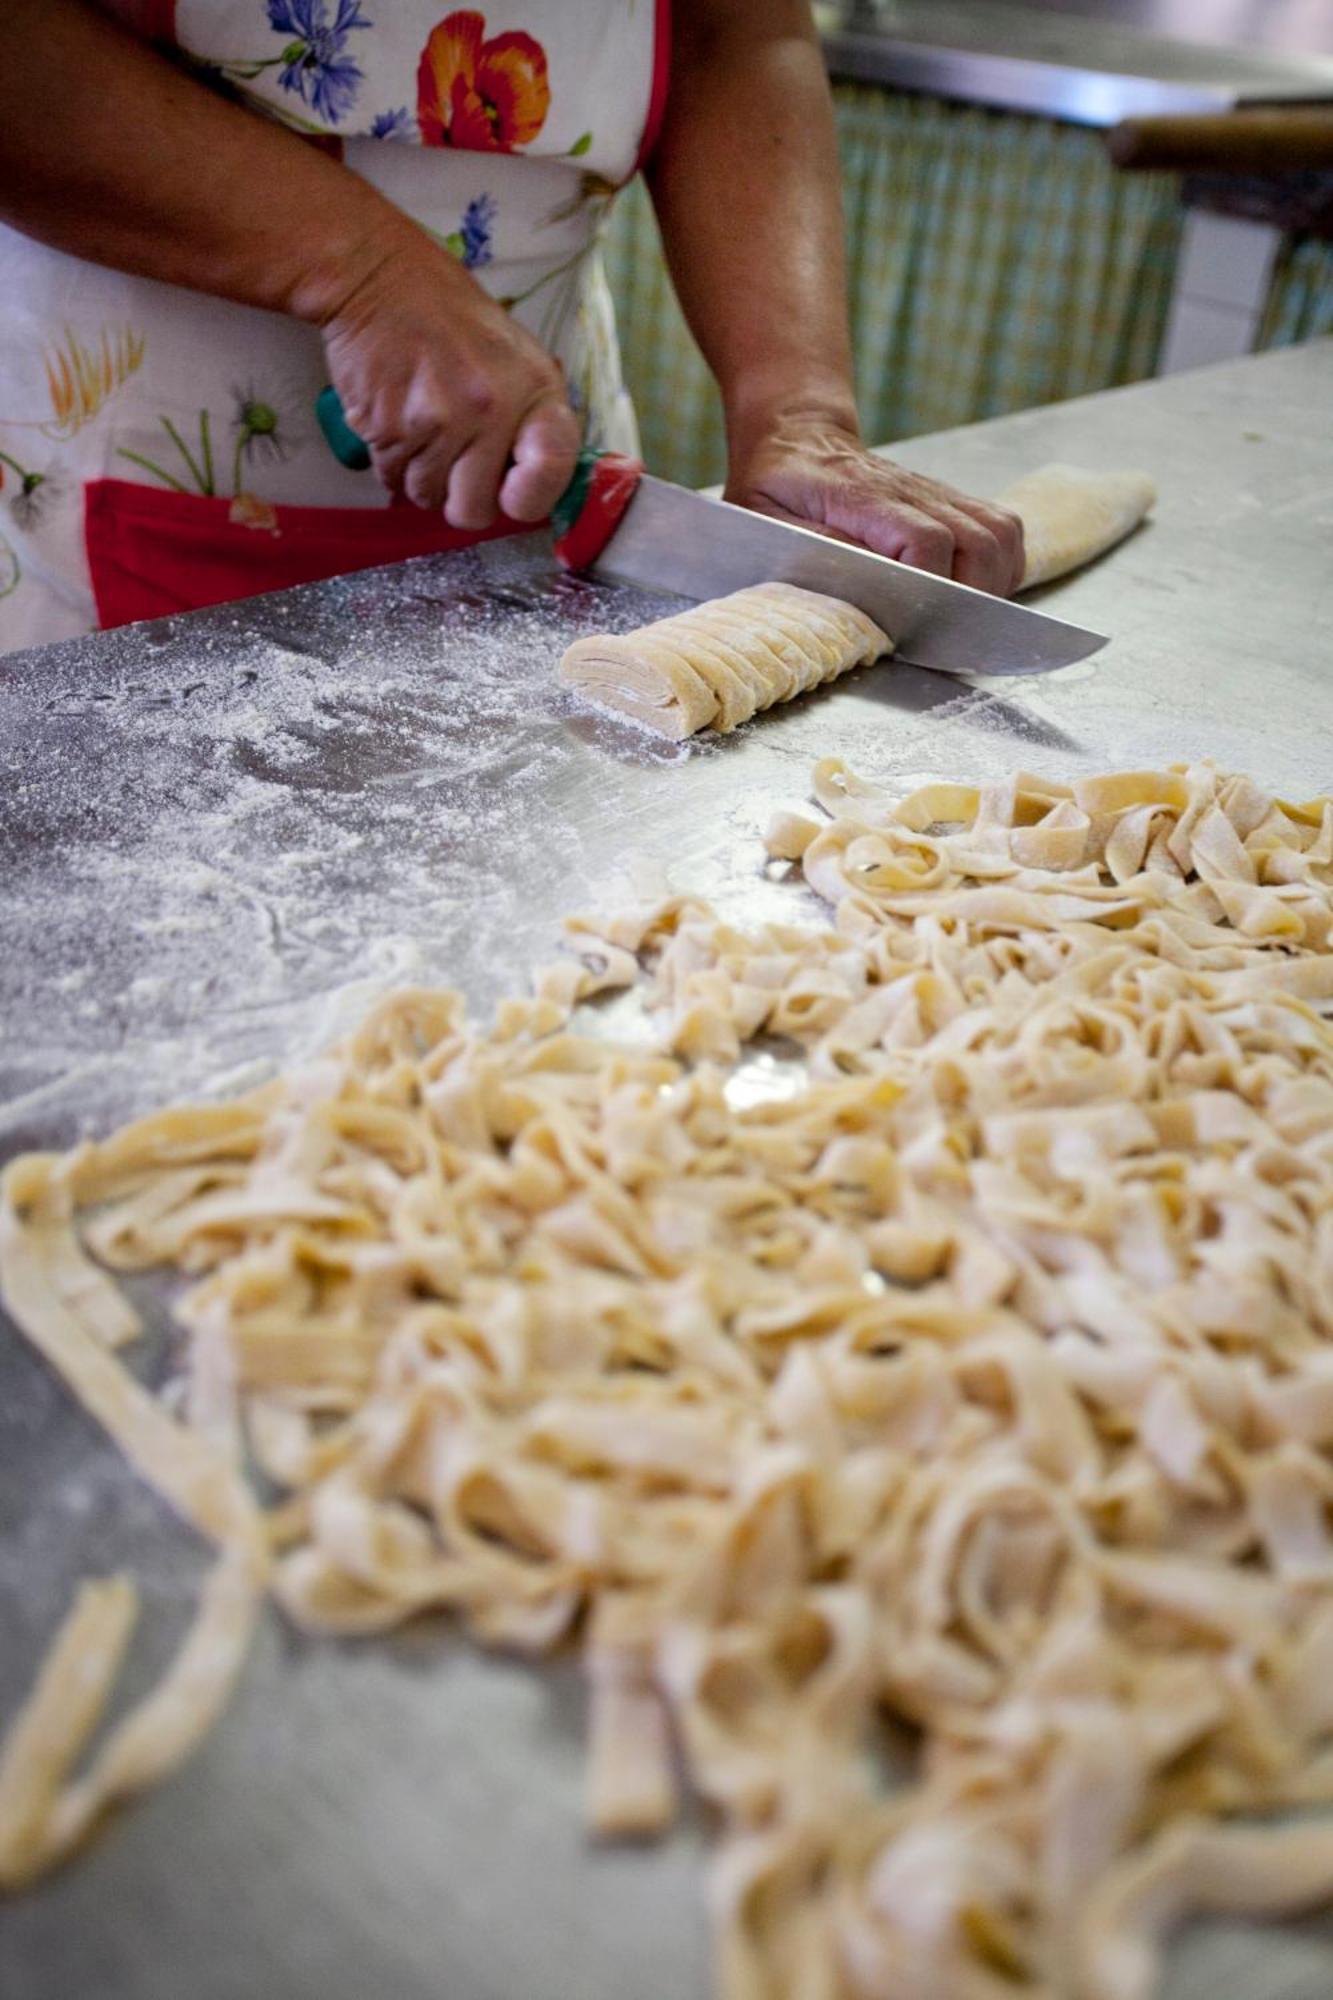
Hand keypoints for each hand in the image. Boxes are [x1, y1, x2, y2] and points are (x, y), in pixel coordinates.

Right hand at [316, 228, 580, 529]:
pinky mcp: (388, 427)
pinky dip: (392, 461)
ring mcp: (438, 422)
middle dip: (461, 498)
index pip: (553, 470)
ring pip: (428, 497)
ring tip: (421, 428)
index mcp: (534, 389)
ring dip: (421, 476)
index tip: (512, 492)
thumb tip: (529, 481)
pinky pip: (391, 478)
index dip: (529, 497)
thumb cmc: (449, 315)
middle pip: (476, 510)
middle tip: (453, 466)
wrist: (377, 276)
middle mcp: (491, 410)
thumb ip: (528, 418)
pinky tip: (396, 420)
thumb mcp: (515, 354)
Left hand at [726, 410, 1024, 596]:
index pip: (926, 540)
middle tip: (940, 631)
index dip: (929, 585)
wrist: (798, 437)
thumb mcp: (765, 522)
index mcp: (862, 497)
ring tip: (960, 615)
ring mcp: (937, 494)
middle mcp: (911, 492)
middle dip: (969, 597)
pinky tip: (973, 589)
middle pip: (979, 543)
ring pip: (1001, 535)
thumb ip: (809, 553)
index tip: (913, 620)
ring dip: (993, 584)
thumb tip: (858, 585)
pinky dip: (1003, 566)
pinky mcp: (952, 501)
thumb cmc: (776, 487)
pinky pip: (1004, 530)